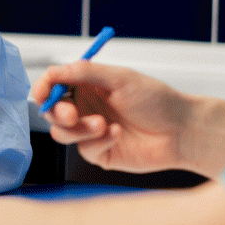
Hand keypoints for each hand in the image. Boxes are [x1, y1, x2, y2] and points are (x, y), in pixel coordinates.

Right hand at [32, 61, 197, 173]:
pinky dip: (98, 140)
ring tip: (102, 124)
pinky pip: (84, 149)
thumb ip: (85, 73)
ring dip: (79, 128)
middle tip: (71, 114)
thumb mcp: (120, 78)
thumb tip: (55, 71)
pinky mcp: (100, 152)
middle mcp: (87, 107)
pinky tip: (116, 133)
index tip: (43, 94)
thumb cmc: (157, 100)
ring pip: (62, 133)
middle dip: (58, 112)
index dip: (44, 88)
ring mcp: (91, 132)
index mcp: (89, 85)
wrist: (181, 130)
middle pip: (53, 111)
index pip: (55, 85)